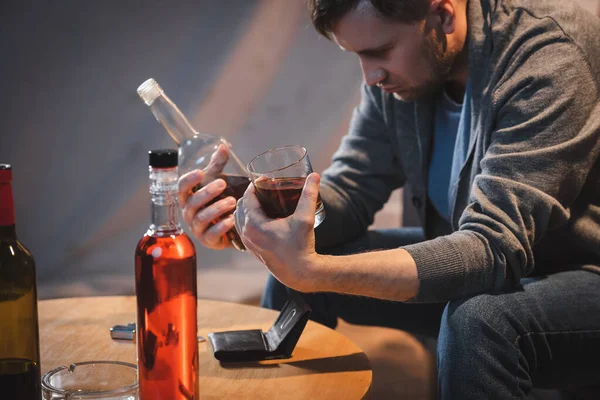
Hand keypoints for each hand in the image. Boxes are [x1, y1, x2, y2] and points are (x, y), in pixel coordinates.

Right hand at [178, 145, 236, 249]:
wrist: (230, 227)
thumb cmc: (218, 201)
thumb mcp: (217, 181)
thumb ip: (217, 165)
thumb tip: (223, 145)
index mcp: (189, 196)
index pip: (181, 187)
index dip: (188, 180)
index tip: (199, 172)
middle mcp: (189, 212)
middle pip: (193, 202)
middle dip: (207, 192)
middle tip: (223, 183)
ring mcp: (197, 228)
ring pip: (202, 218)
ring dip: (216, 209)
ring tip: (232, 201)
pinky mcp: (208, 241)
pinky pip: (211, 235)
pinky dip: (221, 227)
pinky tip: (232, 219)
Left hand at [234, 173, 322, 291]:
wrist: (299, 272)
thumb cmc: (301, 246)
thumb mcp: (305, 218)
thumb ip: (309, 195)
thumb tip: (315, 175)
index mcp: (254, 224)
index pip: (248, 197)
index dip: (255, 185)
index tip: (265, 179)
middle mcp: (246, 233)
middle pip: (241, 206)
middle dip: (251, 195)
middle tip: (264, 188)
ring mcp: (247, 242)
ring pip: (239, 218)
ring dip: (247, 207)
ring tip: (261, 200)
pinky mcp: (251, 249)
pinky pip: (242, 229)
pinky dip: (246, 219)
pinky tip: (259, 216)